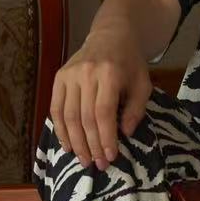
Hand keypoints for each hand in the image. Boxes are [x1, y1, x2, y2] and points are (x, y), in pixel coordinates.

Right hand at [50, 29, 150, 166]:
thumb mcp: (143, 83)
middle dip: (91, 145)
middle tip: (98, 165)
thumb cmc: (130, 63)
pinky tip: (67, 145)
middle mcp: (86, 73)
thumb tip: (124, 133)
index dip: (105, 137)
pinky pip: (55, 108)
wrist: (110, 35)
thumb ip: (136, 109)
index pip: (104, 112)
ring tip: (84, 160)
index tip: (110, 156)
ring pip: (68, 116)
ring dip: (75, 142)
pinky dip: (60, 129)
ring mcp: (70, 74)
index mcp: (110, 73)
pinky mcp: (59, 77)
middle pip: (85, 117)